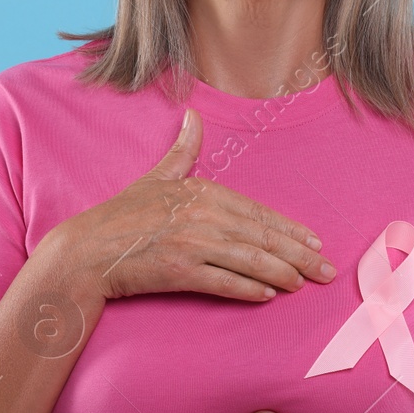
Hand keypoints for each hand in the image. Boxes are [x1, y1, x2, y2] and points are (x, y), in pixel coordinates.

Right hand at [52, 108, 336, 302]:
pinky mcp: (180, 271)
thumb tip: (193, 117)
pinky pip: (224, 282)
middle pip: (262, 238)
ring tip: (303, 284)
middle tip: (326, 270)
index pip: (257, 213)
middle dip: (299, 255)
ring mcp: (192, 244)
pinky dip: (249, 289)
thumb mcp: (156, 177)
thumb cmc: (121, 215)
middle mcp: (202, 216)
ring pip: (250, 260)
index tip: (314, 242)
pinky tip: (268, 295)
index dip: (290, 230)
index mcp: (202, 192)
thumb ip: (182, 150)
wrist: (87, 250)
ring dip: (282, 274)